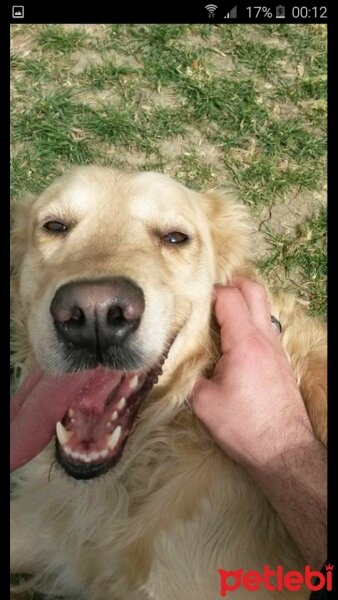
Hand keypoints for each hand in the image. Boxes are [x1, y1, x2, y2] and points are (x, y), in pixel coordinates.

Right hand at [190, 277, 313, 467]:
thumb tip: (183, 360)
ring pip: (264, 309)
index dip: (210, 292)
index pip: (230, 299)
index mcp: (245, 343)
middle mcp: (265, 339)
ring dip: (245, 302)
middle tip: (213, 290)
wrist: (283, 450)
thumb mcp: (204, 403)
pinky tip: (234, 339)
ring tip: (221, 313)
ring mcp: (276, 349)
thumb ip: (191, 374)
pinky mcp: (280, 362)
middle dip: (234, 283)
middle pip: (255, 292)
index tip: (193, 299)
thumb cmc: (244, 427)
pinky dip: (251, 322)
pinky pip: (266, 328)